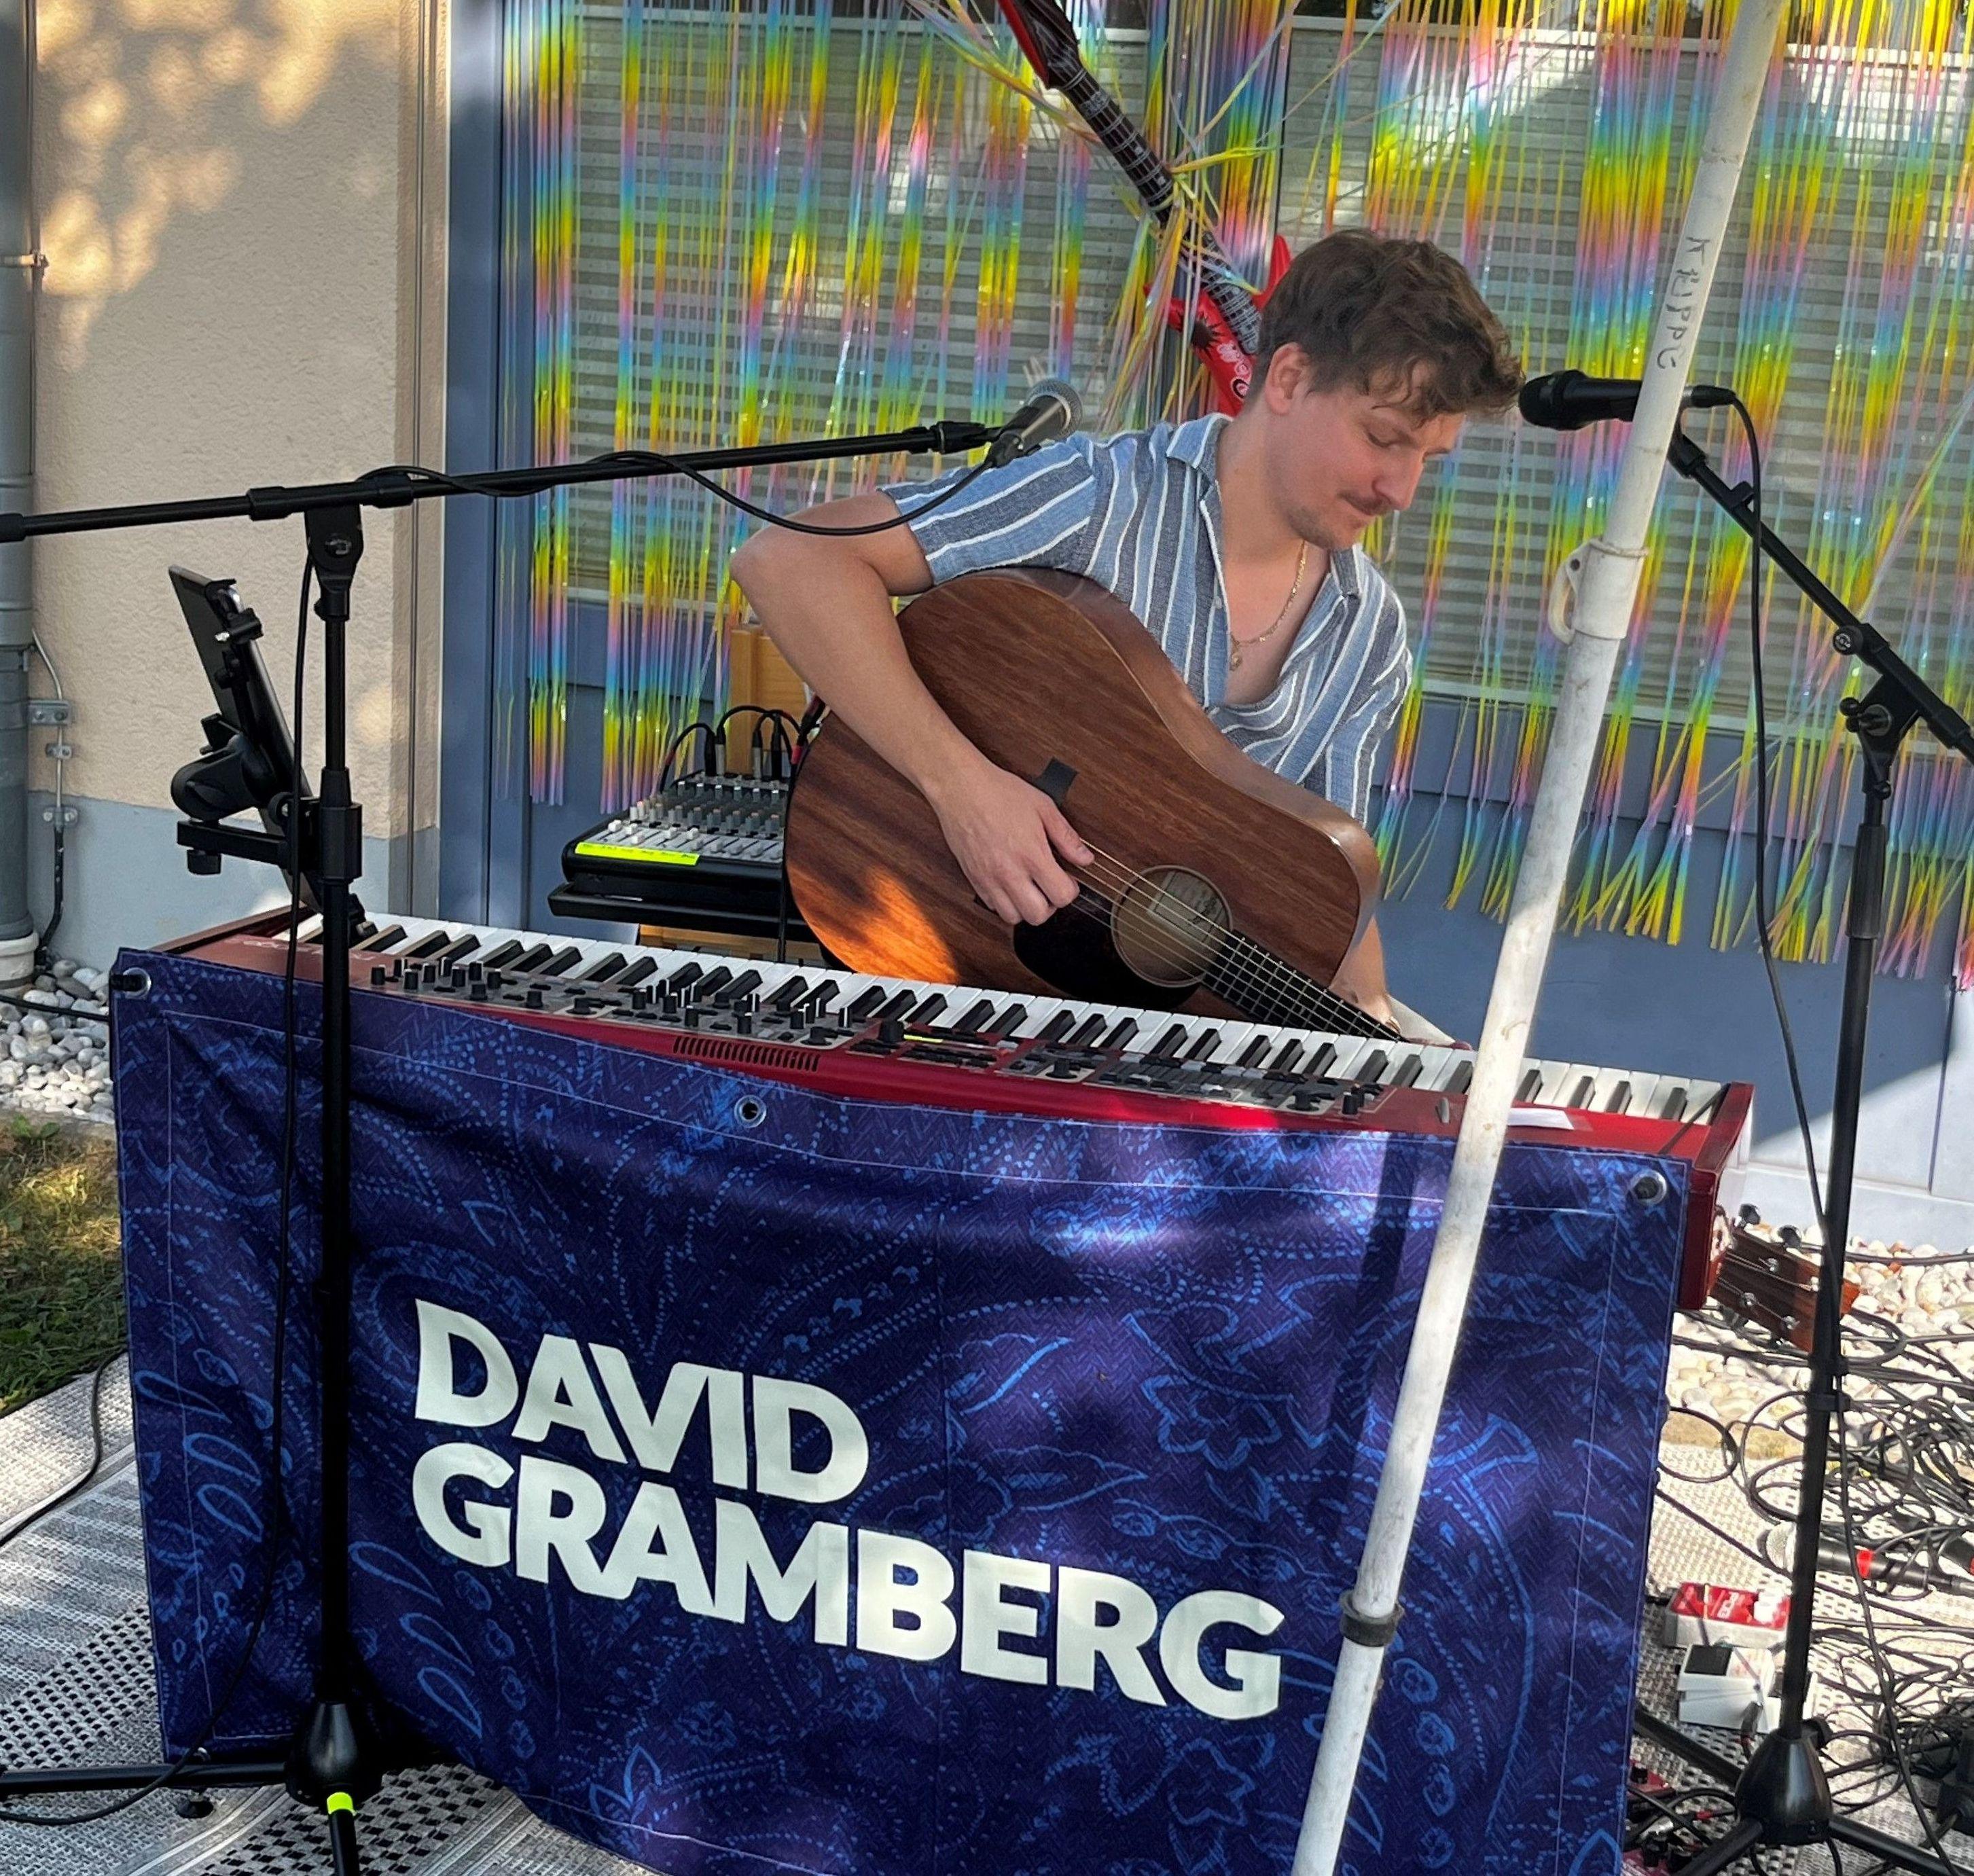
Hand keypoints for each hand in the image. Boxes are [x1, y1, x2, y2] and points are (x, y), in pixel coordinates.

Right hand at [927, 758, 1092, 925]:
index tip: (1068, 879)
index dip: (1071, 890)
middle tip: (1050, 887)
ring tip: (1030, 889)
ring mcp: (988, 878)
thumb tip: (1084, 858)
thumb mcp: (1043, 807)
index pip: (1061, 895)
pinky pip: (992, 906)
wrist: (961, 788)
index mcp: (1031, 854)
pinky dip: (1005, 902)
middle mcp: (1009, 872)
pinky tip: (1010, 883)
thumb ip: (1066, 837)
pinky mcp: (973, 879)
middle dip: (1050, 906)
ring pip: (1013, 917)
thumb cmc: (999, 793)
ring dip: (1026, 908)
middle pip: (1038, 916)